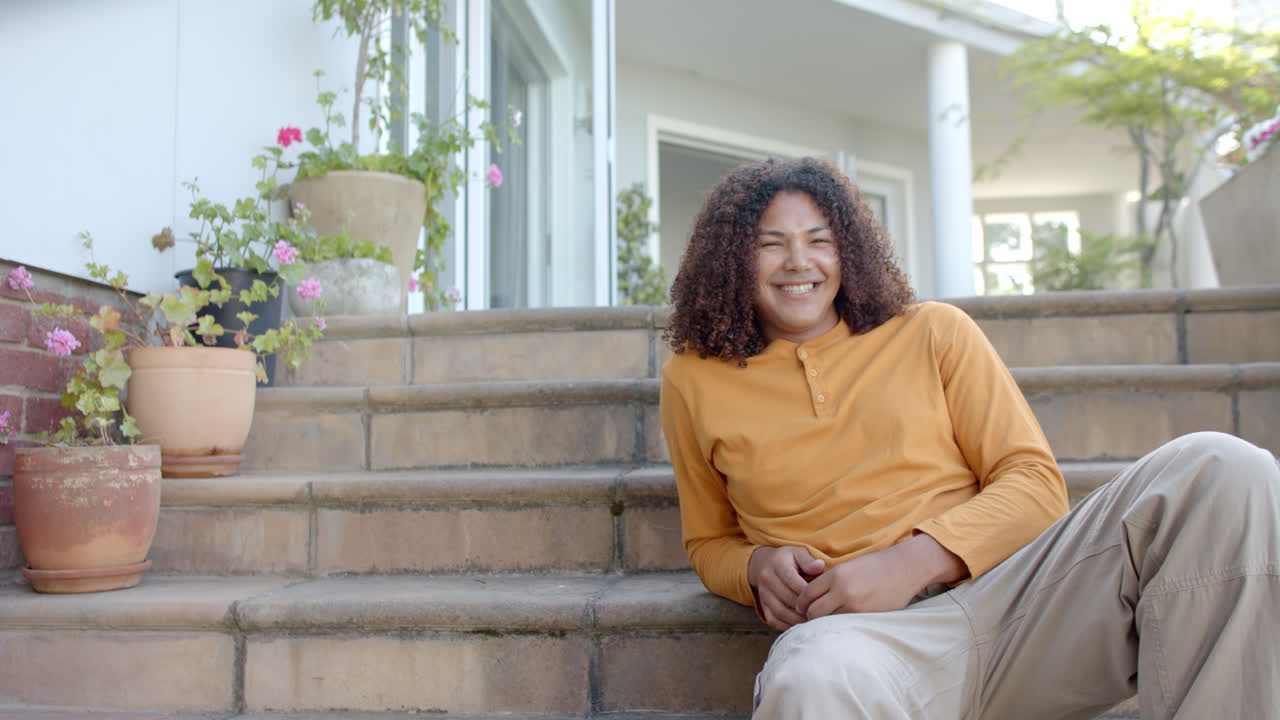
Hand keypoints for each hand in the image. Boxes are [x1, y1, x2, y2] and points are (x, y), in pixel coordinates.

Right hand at [748, 545, 826, 631]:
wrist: (762, 563)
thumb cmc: (787, 559)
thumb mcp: (797, 553)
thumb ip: (808, 560)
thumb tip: (820, 566)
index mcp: (778, 564)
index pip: (794, 582)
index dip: (809, 594)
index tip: (823, 600)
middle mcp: (767, 579)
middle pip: (788, 599)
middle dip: (805, 609)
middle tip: (821, 615)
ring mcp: (763, 594)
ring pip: (780, 612)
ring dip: (797, 620)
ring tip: (813, 623)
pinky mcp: (762, 605)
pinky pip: (773, 620)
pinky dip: (786, 627)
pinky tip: (800, 628)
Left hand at [796, 534, 966, 619]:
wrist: (904, 568)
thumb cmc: (875, 566)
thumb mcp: (848, 567)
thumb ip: (831, 581)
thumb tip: (812, 598)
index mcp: (836, 575)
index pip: (807, 594)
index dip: (801, 603)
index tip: (801, 608)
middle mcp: (843, 590)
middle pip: (814, 611)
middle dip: (809, 617)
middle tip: (809, 619)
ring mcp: (855, 605)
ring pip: (829, 622)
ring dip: (825, 624)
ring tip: (824, 625)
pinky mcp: (867, 616)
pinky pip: (846, 626)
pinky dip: (840, 627)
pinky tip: (840, 626)